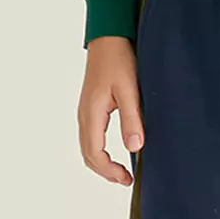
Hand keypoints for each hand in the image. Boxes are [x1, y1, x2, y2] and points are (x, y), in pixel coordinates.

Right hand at [78, 37, 143, 185]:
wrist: (108, 37)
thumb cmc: (119, 59)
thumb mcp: (130, 90)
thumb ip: (131, 119)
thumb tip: (135, 147)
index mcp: (91, 113)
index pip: (94, 153)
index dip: (109, 171)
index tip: (127, 178)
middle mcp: (84, 115)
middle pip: (88, 154)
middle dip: (105, 172)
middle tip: (126, 180)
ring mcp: (86, 112)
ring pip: (88, 147)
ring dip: (102, 164)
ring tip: (122, 172)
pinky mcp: (91, 109)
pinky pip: (90, 138)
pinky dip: (100, 152)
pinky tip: (116, 154)